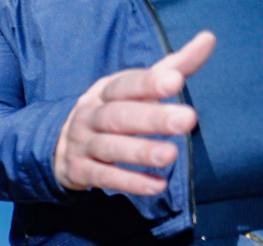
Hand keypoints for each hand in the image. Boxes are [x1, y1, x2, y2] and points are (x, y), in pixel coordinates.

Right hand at [53, 31, 215, 194]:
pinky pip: (104, 176)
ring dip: (140, 152)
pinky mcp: (79, 171)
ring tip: (170, 155)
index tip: (176, 81)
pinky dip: (129, 182)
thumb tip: (208, 40)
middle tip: (187, 120)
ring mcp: (81, 144)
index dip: (148, 82)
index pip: (125, 85)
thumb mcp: (132, 90)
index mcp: (104, 92)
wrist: (59, 147)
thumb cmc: (109, 113)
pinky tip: (156, 185)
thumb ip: (171, 68)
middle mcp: (89, 116)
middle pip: (118, 115)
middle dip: (151, 118)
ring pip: (109, 147)